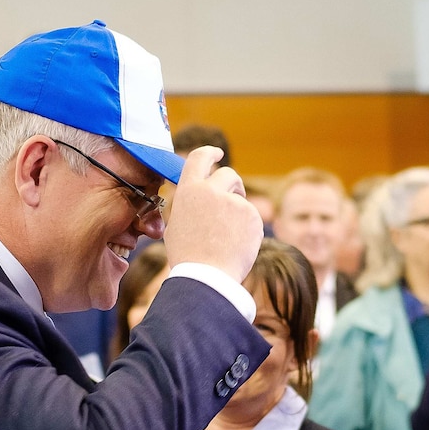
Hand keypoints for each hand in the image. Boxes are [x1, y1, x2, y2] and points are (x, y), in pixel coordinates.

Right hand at [163, 146, 262, 281]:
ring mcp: (233, 202)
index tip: (218, 152)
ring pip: (241, 200)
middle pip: (228, 174)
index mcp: (188, 191)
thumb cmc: (187, 256)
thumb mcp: (177, 225)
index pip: (199, 157)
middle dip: (232, 185)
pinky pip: (251, 217)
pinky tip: (236, 246)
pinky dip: (247, 229)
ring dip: (238, 211)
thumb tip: (199, 199)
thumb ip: (190, 206)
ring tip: (226, 238)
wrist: (207, 277)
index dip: (210, 152)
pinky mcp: (251, 215)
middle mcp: (210, 190)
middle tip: (232, 200)